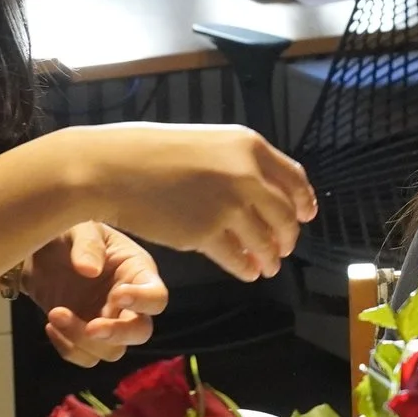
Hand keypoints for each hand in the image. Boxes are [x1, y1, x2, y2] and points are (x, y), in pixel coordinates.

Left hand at [22, 223, 165, 366]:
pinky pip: (86, 357)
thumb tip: (90, 270)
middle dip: (118, 333)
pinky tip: (51, 324)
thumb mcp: (78, 227)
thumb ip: (88, 244)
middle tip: (92, 327)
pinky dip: (68, 349)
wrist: (37, 254)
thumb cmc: (67, 233)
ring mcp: (107, 323)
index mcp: (137, 273)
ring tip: (55, 313)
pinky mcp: (84, 337)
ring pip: (112, 351)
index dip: (143, 301)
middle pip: (140, 332)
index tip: (117, 295)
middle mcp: (129, 303)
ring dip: (82, 340)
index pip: (156, 297)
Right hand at [70, 123, 316, 281]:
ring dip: (270, 258)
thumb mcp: (205, 144)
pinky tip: (248, 272)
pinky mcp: (206, 234)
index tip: (306, 215)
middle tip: (285, 247)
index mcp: (249, 146)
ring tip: (269, 266)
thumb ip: (237, 164)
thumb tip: (263, 191)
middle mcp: (246, 175)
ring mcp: (228, 205)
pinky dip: (247, 268)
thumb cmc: (150, 153)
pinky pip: (238, 258)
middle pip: (285, 215)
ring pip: (265, 241)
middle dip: (288, 236)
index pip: (294, 178)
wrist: (111, 168)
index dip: (303, 200)